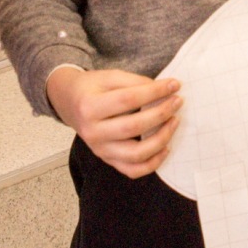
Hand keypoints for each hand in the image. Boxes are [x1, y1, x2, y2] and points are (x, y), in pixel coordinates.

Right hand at [46, 67, 181, 178]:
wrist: (70, 103)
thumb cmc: (92, 88)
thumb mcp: (109, 76)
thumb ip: (135, 82)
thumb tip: (165, 90)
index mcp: (89, 107)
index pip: (128, 100)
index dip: (154, 92)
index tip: (174, 85)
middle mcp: (92, 132)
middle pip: (133, 127)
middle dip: (161, 113)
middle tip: (178, 101)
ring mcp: (100, 150)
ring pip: (136, 154)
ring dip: (161, 139)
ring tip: (174, 122)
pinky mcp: (108, 160)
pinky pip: (134, 170)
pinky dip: (153, 163)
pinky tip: (165, 146)